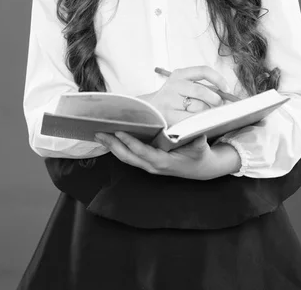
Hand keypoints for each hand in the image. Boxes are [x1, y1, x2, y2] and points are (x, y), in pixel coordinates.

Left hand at [93, 131, 237, 179]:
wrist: (201, 168)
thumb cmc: (200, 155)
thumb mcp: (201, 148)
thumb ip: (198, 141)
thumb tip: (199, 133)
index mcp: (163, 162)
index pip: (142, 152)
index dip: (130, 142)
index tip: (119, 132)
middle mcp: (153, 166)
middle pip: (128, 157)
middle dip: (112, 145)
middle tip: (99, 133)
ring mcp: (149, 166)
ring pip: (126, 158)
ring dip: (112, 147)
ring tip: (100, 135)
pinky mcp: (148, 163)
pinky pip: (130, 157)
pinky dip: (118, 148)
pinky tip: (111, 140)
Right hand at [141, 66, 233, 126]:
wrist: (149, 109)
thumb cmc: (173, 98)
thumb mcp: (184, 86)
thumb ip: (203, 87)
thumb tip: (226, 95)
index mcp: (179, 74)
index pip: (203, 71)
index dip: (218, 79)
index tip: (227, 89)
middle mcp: (174, 85)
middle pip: (201, 91)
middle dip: (215, 100)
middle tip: (219, 105)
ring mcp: (170, 100)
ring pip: (198, 107)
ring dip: (207, 112)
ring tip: (206, 114)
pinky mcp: (169, 115)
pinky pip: (191, 119)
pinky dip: (200, 120)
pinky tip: (200, 121)